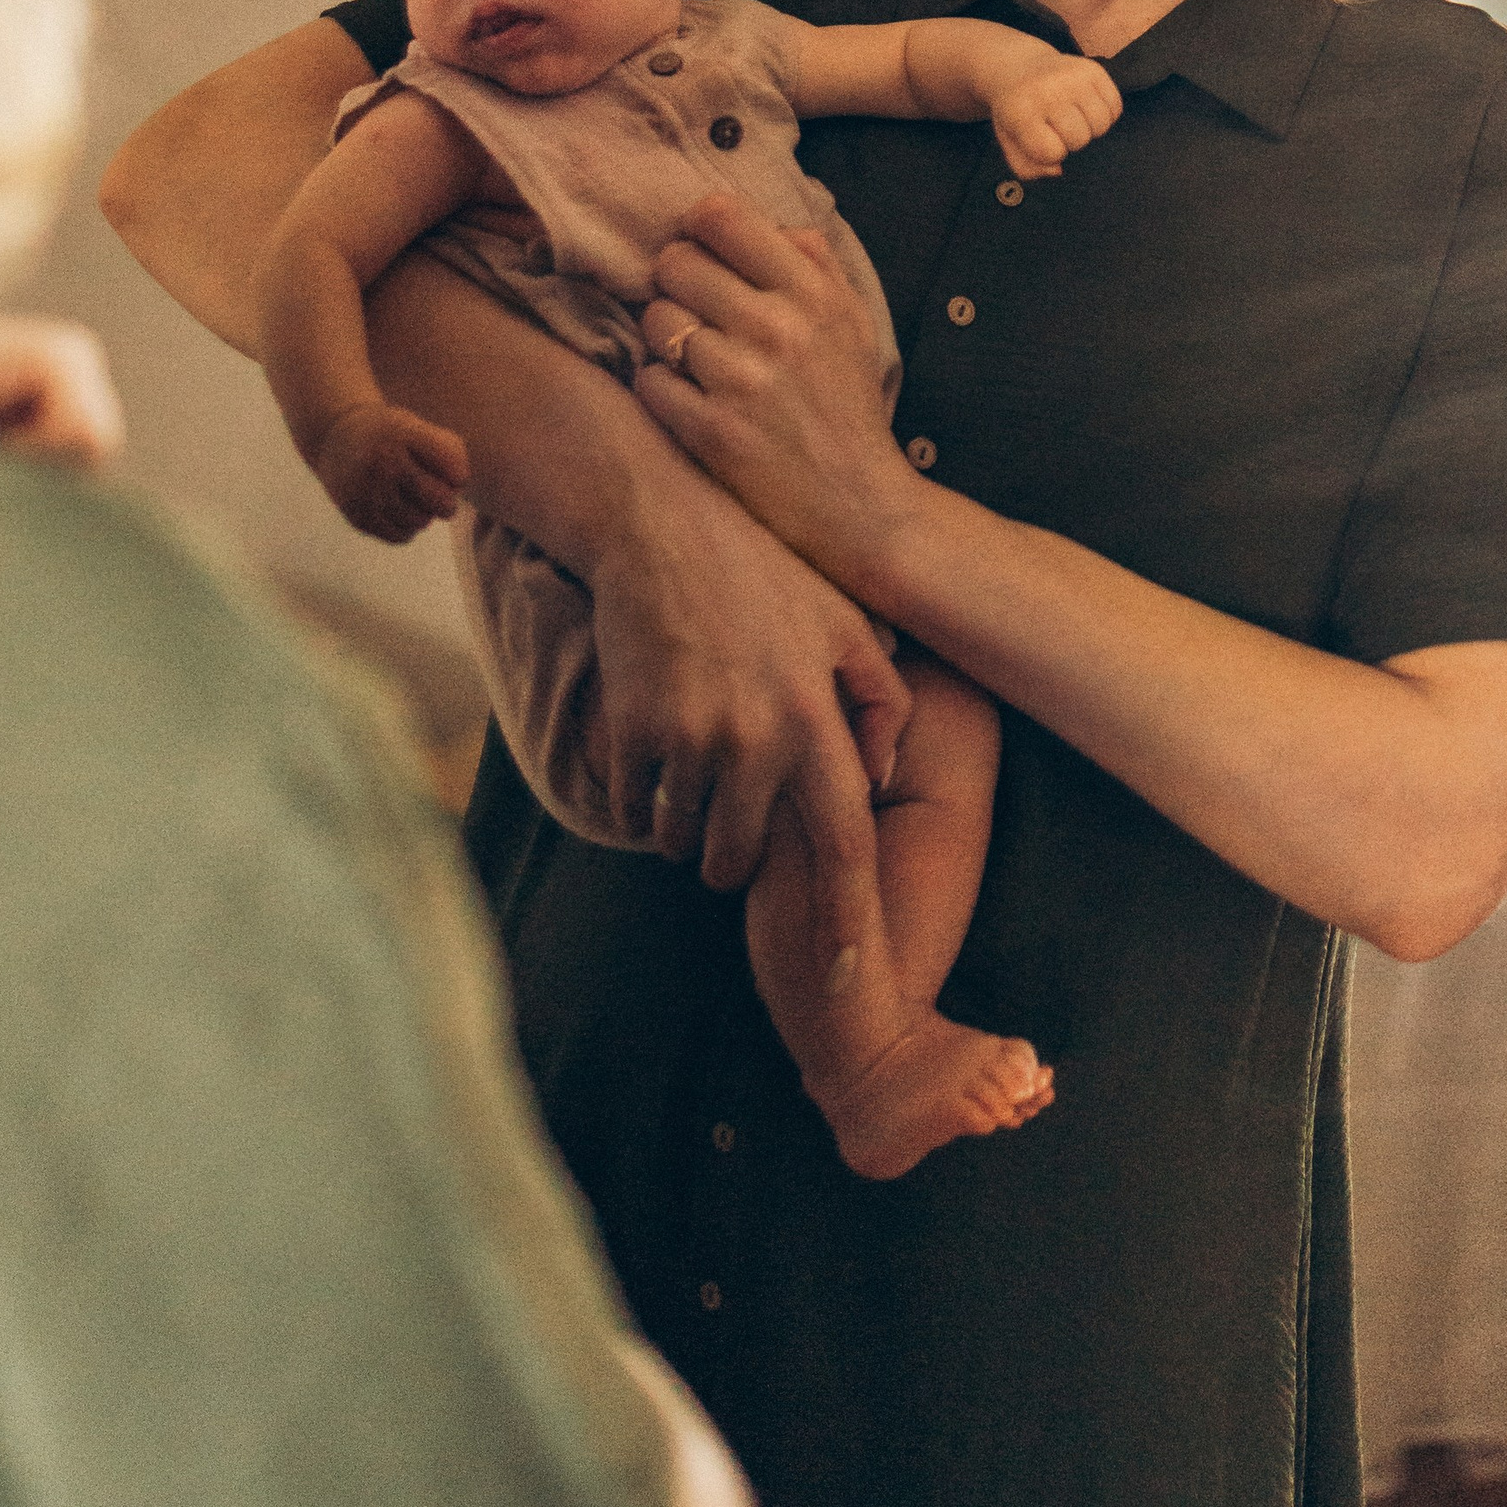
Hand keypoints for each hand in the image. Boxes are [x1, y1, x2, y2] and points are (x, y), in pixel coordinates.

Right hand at [310, 399, 469, 543]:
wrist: (334, 437)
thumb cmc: (393, 434)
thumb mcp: (420, 427)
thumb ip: (451, 453)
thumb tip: (455, 491)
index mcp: (403, 434)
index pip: (454, 470)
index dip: (459, 476)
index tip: (449, 472)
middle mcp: (383, 461)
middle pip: (441, 501)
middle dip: (447, 503)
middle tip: (439, 496)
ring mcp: (367, 490)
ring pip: (422, 522)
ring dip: (424, 515)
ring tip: (413, 499)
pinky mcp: (356, 515)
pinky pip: (401, 536)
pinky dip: (407, 529)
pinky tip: (400, 512)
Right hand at [579, 459, 906, 959]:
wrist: (656, 526)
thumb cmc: (760, 571)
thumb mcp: (843, 619)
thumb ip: (877, 699)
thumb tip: (877, 777)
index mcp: (815, 721)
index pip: (842, 848)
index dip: (843, 925)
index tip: (843, 981)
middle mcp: (755, 741)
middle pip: (735, 862)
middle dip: (728, 858)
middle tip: (726, 815)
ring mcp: (687, 739)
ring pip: (677, 842)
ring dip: (680, 829)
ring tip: (687, 772)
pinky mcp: (630, 731)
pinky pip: (629, 807)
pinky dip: (635, 799)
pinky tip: (647, 748)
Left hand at [637, 194, 923, 601]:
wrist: (859, 505)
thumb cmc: (847, 407)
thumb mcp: (853, 322)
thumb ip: (815, 262)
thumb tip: (766, 223)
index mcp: (812, 292)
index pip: (721, 216)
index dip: (697, 227)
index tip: (701, 250)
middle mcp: (776, 327)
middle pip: (675, 263)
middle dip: (674, 281)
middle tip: (691, 308)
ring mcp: (741, 380)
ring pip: (655, 320)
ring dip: (663, 337)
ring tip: (691, 358)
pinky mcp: (710, 430)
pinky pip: (648, 379)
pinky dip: (659, 387)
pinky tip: (687, 398)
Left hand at [990, 50, 1121, 179]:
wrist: (1019, 67)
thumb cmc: (1017, 112)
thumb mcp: (1009, 142)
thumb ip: (1027, 168)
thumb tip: (1057, 170)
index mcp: (1020, 110)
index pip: (1052, 151)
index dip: (1051, 153)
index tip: (1043, 140)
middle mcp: (1047, 90)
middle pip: (1079, 138)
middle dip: (1071, 141)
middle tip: (1059, 128)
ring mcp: (1072, 77)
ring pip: (1101, 123)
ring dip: (1091, 129)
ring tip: (1076, 119)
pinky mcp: (1092, 69)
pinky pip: (1115, 106)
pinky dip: (1106, 114)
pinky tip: (1087, 108)